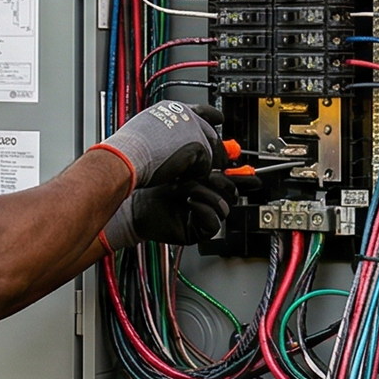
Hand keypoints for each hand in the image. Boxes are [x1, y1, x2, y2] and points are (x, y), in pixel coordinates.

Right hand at [94, 101, 225, 187]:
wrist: (125, 157)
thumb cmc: (128, 150)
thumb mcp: (146, 132)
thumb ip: (165, 133)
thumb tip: (174, 144)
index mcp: (170, 108)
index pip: (199, 109)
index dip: (211, 116)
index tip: (219, 119)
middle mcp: (183, 115)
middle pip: (210, 132)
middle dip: (213, 150)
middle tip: (215, 162)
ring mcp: (192, 129)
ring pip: (210, 151)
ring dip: (200, 166)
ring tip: (185, 174)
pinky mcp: (198, 145)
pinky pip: (206, 166)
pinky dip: (195, 175)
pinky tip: (181, 176)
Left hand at [102, 170, 237, 250]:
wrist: (134, 204)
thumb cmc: (152, 185)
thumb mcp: (180, 166)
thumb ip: (200, 160)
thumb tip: (218, 147)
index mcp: (206, 184)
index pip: (231, 180)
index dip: (241, 177)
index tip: (244, 171)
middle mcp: (206, 200)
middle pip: (232, 194)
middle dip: (222, 182)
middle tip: (209, 175)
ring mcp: (202, 216)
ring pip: (224, 208)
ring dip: (208, 195)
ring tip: (190, 189)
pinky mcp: (196, 231)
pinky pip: (213, 224)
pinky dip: (204, 211)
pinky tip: (190, 202)